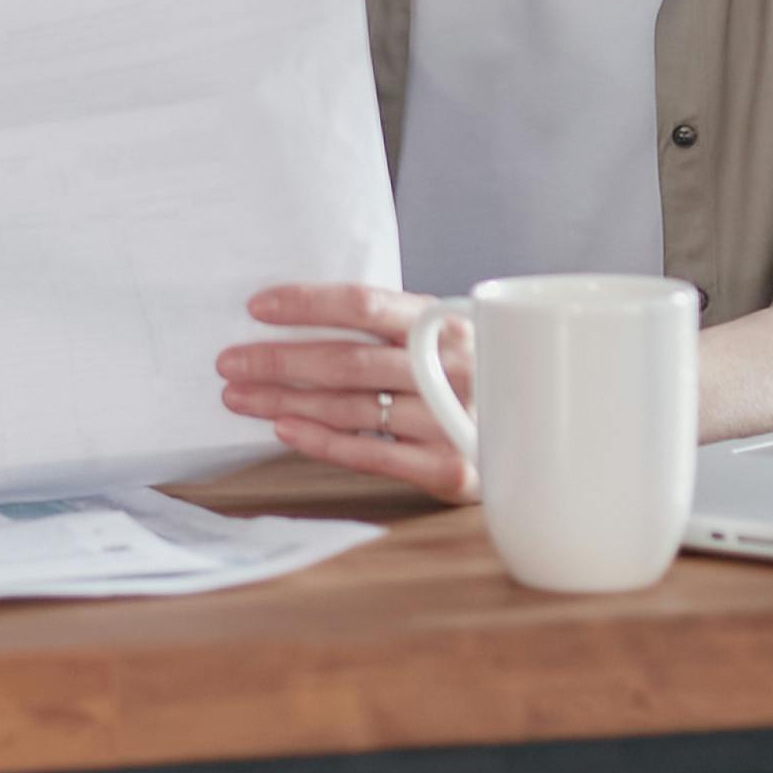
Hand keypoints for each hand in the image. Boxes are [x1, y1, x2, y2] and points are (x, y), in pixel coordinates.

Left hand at [218, 283, 478, 503]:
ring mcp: (451, 420)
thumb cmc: (471, 379)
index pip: (365, 304)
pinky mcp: (451, 469)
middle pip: (347, 360)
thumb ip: (391, 328)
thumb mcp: (444, 340)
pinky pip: (373, 455)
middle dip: (280, 361)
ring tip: (239, 396)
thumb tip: (299, 315)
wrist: (543, 434)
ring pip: (352, 408)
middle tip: (229, 362)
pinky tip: (283, 429)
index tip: (256, 307)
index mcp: (443, 325)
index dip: (307, 303)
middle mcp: (448, 369)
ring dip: (286, 401)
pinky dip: (322, 442)